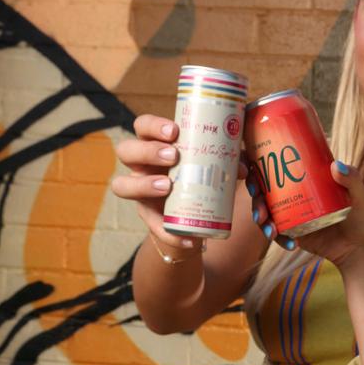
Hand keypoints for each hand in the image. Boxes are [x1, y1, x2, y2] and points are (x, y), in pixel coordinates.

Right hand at [110, 114, 245, 249]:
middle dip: (148, 151)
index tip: (174, 130)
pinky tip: (189, 238)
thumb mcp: (214, 165)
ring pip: (122, 184)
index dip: (153, 125)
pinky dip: (169, 232)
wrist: (197, 214)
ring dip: (144, 184)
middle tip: (174, 156)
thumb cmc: (203, 175)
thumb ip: (229, 162)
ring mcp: (140, 191)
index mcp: (155, 144)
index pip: (142, 127)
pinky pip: (151, 225)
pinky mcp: (148, 216)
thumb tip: (241, 167)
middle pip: (126, 150)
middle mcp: (141, 165)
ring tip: (167, 186)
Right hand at [249, 161, 363, 270]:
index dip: (258, 168)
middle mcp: (294, 195)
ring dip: (262, 219)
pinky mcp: (292, 234)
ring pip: (266, 213)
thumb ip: (351, 178)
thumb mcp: (357, 194)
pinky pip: (277, 234)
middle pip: (264, 192)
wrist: (360, 248)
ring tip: (270, 229)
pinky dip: (278, 238)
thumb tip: (335, 165)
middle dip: (256, 198)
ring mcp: (291, 215)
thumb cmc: (361, 216)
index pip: (275, 168)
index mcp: (304, 179)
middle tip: (259, 205)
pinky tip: (291, 243)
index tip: (252, 171)